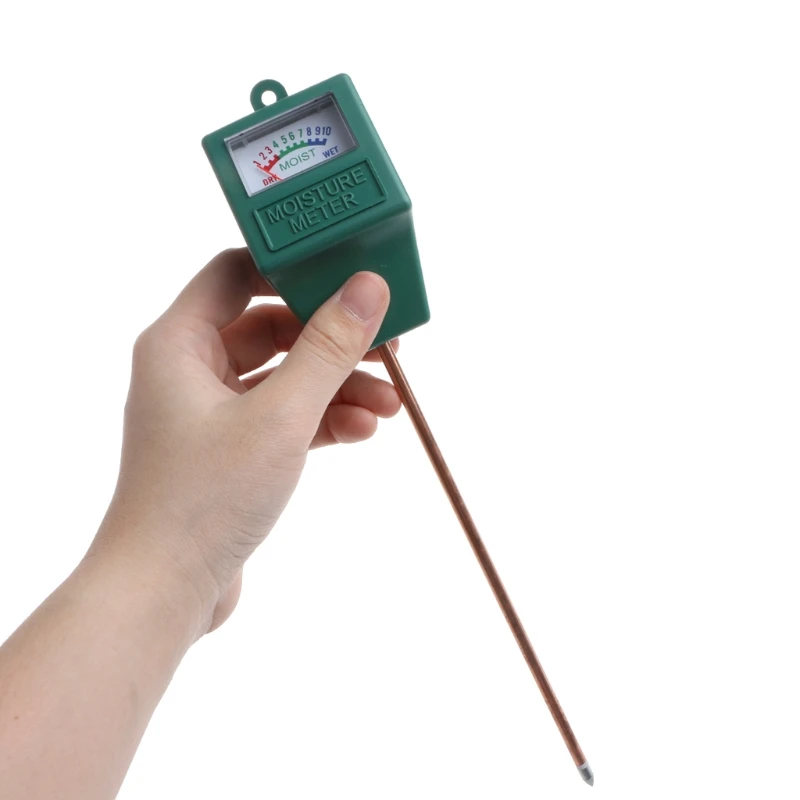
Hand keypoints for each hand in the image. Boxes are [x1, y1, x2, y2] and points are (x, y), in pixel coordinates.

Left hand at [93, 248, 398, 634]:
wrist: (164, 592)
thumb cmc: (204, 498)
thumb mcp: (280, 416)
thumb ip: (327, 348)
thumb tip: (367, 288)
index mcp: (180, 343)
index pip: (238, 273)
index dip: (292, 268)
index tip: (347, 271)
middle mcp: (190, 370)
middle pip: (272, 328)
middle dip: (332, 339)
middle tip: (387, 343)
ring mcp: (210, 413)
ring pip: (283, 378)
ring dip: (336, 385)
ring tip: (389, 404)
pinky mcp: (230, 451)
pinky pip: (282, 418)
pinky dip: (321, 420)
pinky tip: (362, 431)